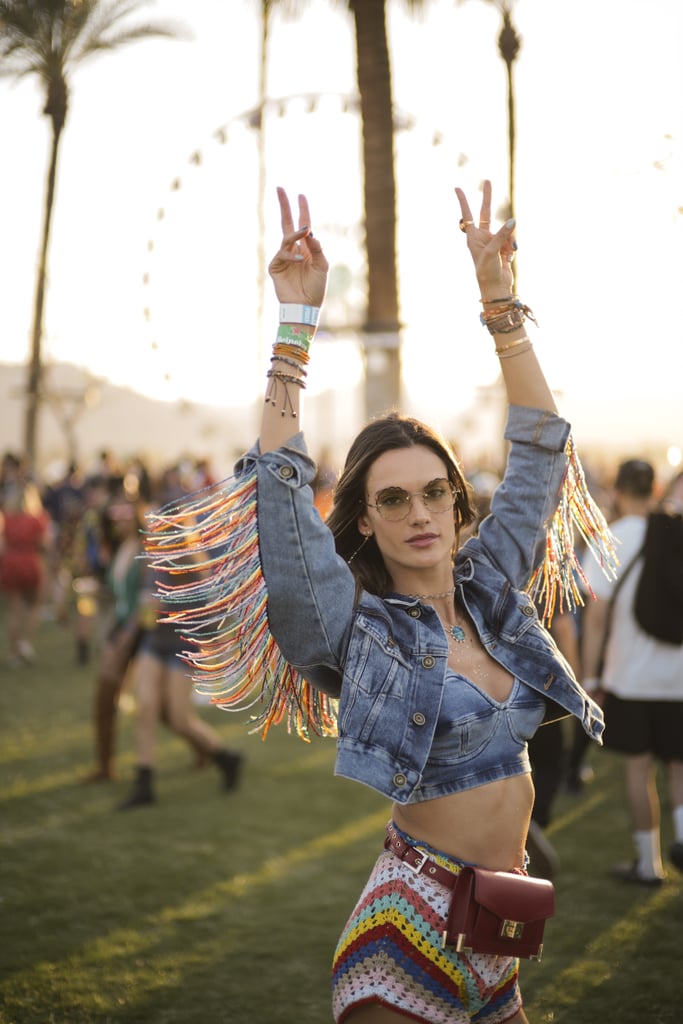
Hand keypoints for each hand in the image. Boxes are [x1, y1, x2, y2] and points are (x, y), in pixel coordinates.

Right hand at [268, 187, 328, 306]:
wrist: (305, 307)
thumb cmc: (316, 289)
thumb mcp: (323, 266)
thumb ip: (317, 248)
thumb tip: (309, 232)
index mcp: (306, 248)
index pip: (303, 225)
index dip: (302, 210)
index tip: (300, 194)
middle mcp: (294, 250)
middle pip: (286, 223)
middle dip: (284, 206)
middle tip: (280, 188)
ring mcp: (283, 257)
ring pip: (286, 238)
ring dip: (296, 233)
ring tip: (305, 230)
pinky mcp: (276, 267)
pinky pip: (283, 255)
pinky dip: (292, 256)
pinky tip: (300, 261)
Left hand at [454, 180, 515, 299]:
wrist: (496, 288)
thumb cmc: (487, 271)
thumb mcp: (493, 251)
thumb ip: (503, 234)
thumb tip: (513, 220)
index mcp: (473, 237)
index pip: (467, 215)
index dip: (463, 201)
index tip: (456, 188)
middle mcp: (482, 237)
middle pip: (486, 213)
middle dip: (488, 198)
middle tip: (487, 180)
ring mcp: (494, 241)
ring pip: (506, 230)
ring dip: (509, 240)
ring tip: (506, 255)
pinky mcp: (504, 247)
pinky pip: (512, 240)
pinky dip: (512, 248)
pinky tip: (509, 259)